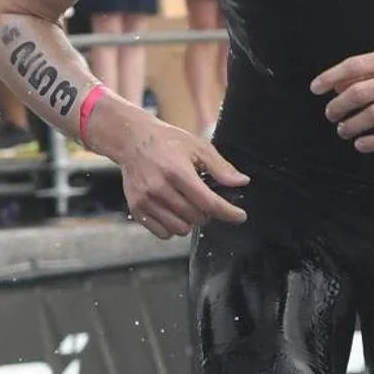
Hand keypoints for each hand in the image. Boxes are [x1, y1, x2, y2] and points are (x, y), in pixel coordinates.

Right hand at [115, 116, 247, 235]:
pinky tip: (173, 211)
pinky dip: (173, 227)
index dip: (227, 212)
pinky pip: (163, 233)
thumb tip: (241, 182)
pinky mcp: (136, 209)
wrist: (132, 140)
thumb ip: (220, 167)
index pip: (208, 202)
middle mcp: (159, 188)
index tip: (240, 216)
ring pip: (180, 229)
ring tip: (187, 204)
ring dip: (190, 221)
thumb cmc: (167, 142)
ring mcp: (146, 201)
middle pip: (196, 217)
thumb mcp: (197, 147)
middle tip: (203, 199)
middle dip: (207, 212)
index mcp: (177, 172)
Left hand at [314, 47, 373, 151]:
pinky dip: (373, 141)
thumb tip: (335, 85)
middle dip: (338, 106)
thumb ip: (367, 72)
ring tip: (343, 130)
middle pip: (361, 92)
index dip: (331, 77)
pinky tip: (361, 144)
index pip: (355, 65)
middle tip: (330, 115)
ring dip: (352, 125)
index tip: (315, 89)